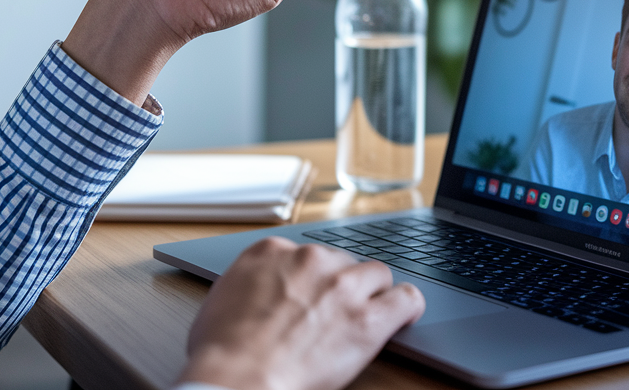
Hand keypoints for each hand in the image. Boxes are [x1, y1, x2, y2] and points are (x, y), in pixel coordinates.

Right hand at [178, 237, 425, 389]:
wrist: (239, 378)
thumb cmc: (221, 351)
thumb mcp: (221, 298)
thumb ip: (248, 283)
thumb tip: (254, 294)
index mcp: (271, 251)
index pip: (305, 253)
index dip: (310, 278)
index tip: (310, 294)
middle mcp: (310, 260)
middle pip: (342, 261)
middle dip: (340, 284)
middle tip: (333, 313)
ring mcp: (342, 286)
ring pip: (377, 273)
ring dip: (373, 292)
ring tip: (369, 313)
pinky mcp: (368, 319)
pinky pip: (406, 298)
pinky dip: (407, 305)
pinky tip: (404, 314)